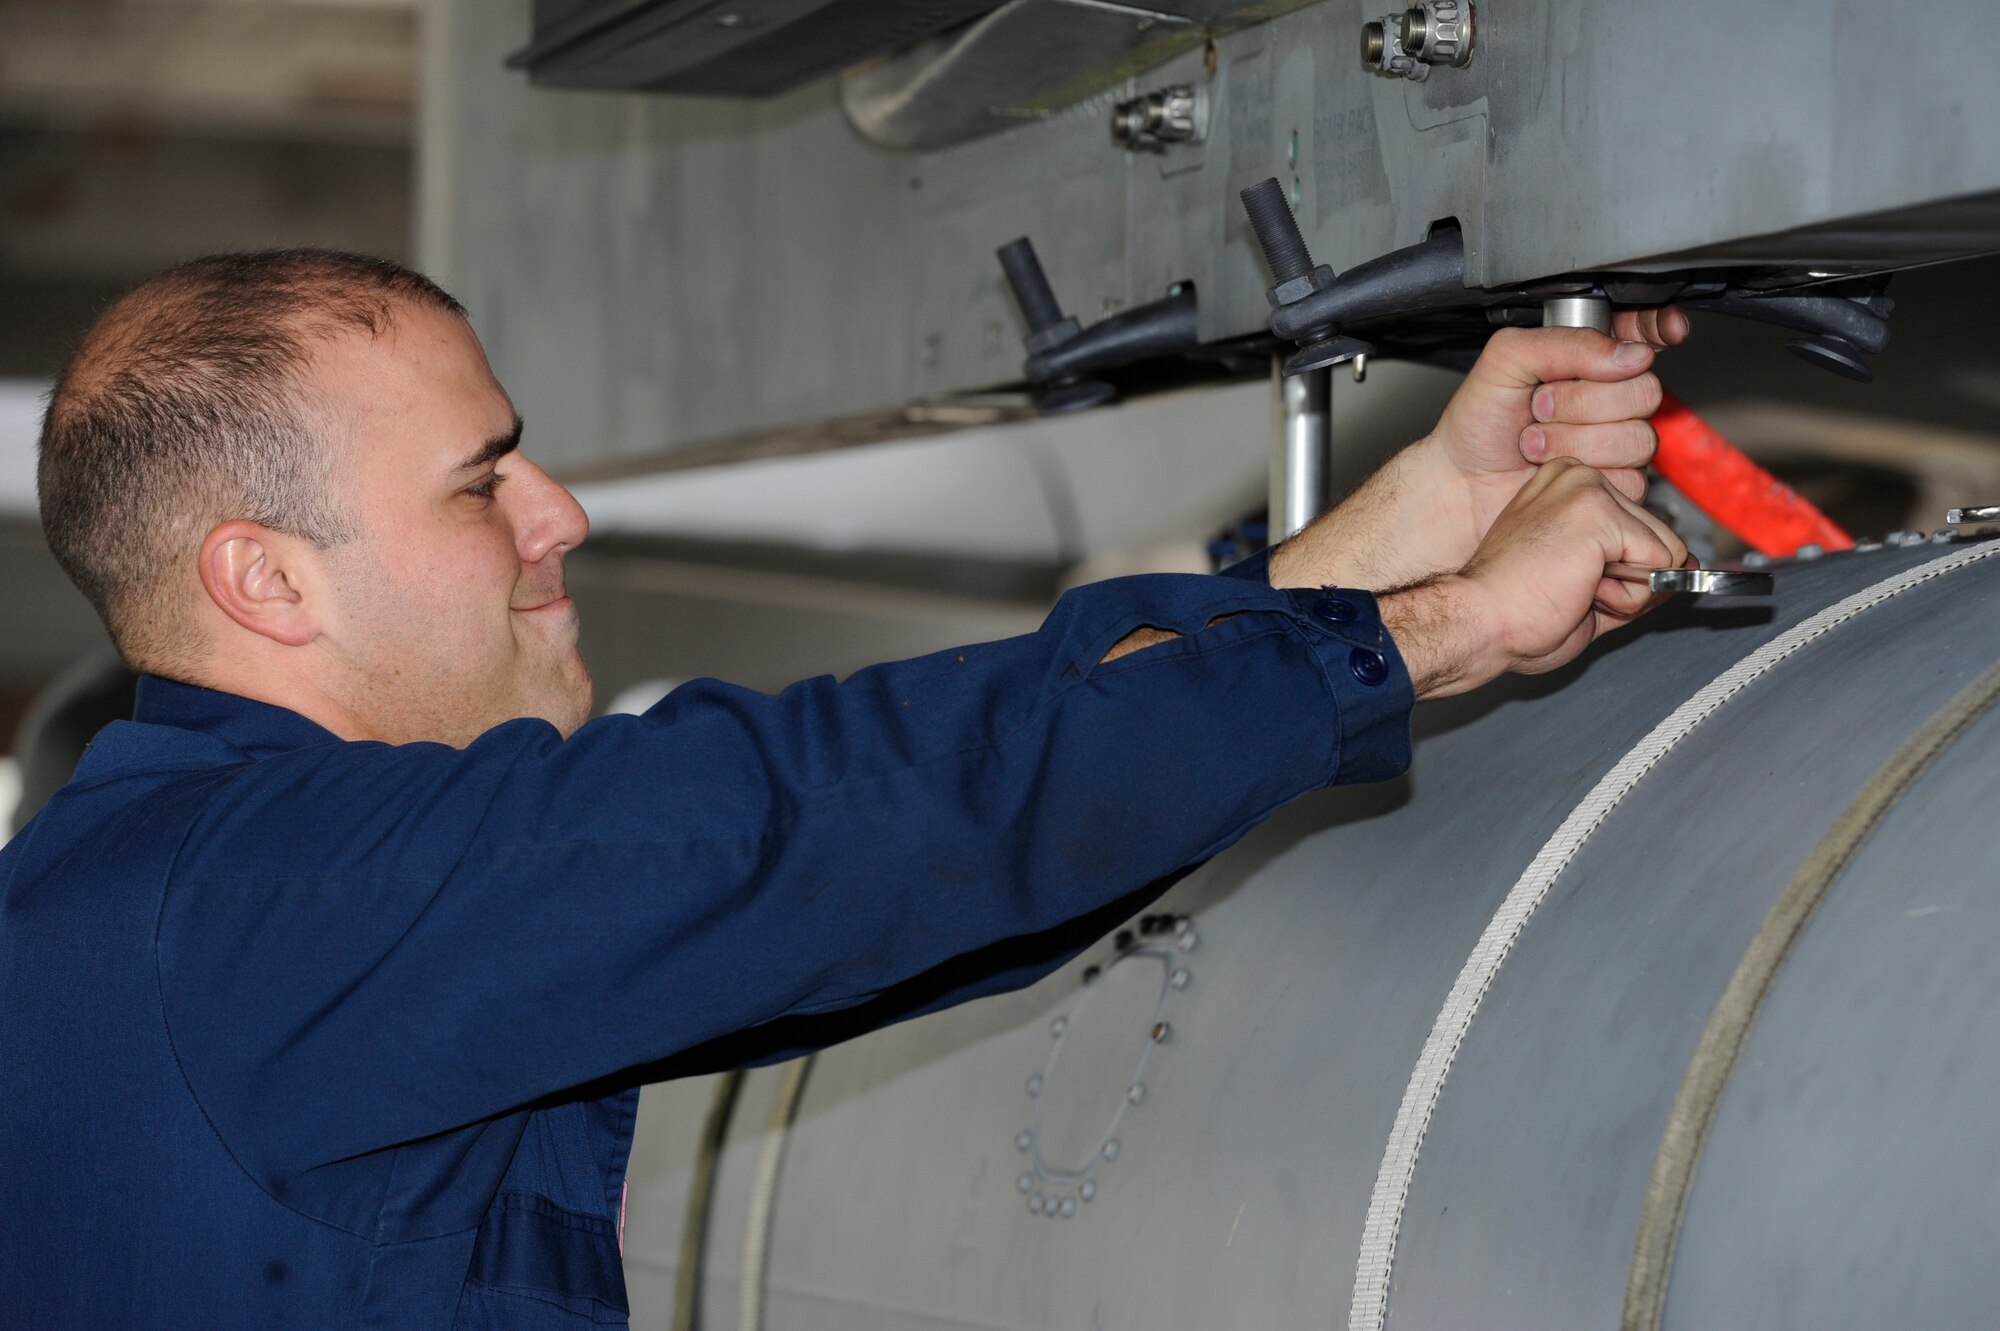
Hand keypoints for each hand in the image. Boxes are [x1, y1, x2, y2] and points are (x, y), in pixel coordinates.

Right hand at [1379, 458, 1687, 698]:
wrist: (1477, 624)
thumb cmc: (1514, 613)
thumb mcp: (1590, 590)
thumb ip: (1638, 574)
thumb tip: (1688, 567)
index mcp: (1566, 486)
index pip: (1639, 528)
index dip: (1619, 573)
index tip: (1564, 581)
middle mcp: (1578, 475)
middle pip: (1657, 537)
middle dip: (1627, 581)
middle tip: (1567, 590)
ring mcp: (1589, 490)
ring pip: (1664, 551)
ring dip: (1629, 589)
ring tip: (1572, 589)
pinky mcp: (1600, 513)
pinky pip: (1662, 563)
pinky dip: (1630, 594)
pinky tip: (1580, 589)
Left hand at [1430, 310, 1689, 518]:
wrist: (1463, 482)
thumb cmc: (1478, 422)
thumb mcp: (1506, 360)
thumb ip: (1564, 343)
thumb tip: (1627, 352)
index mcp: (1588, 357)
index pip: (1645, 333)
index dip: (1660, 328)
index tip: (1663, 332)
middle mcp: (1609, 397)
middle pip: (1646, 391)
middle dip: (1585, 401)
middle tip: (1539, 407)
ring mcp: (1616, 441)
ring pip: (1638, 437)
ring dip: (1575, 440)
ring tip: (1534, 443)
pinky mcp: (1616, 485)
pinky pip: (1629, 477)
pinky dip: (1580, 472)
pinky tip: (1550, 468)